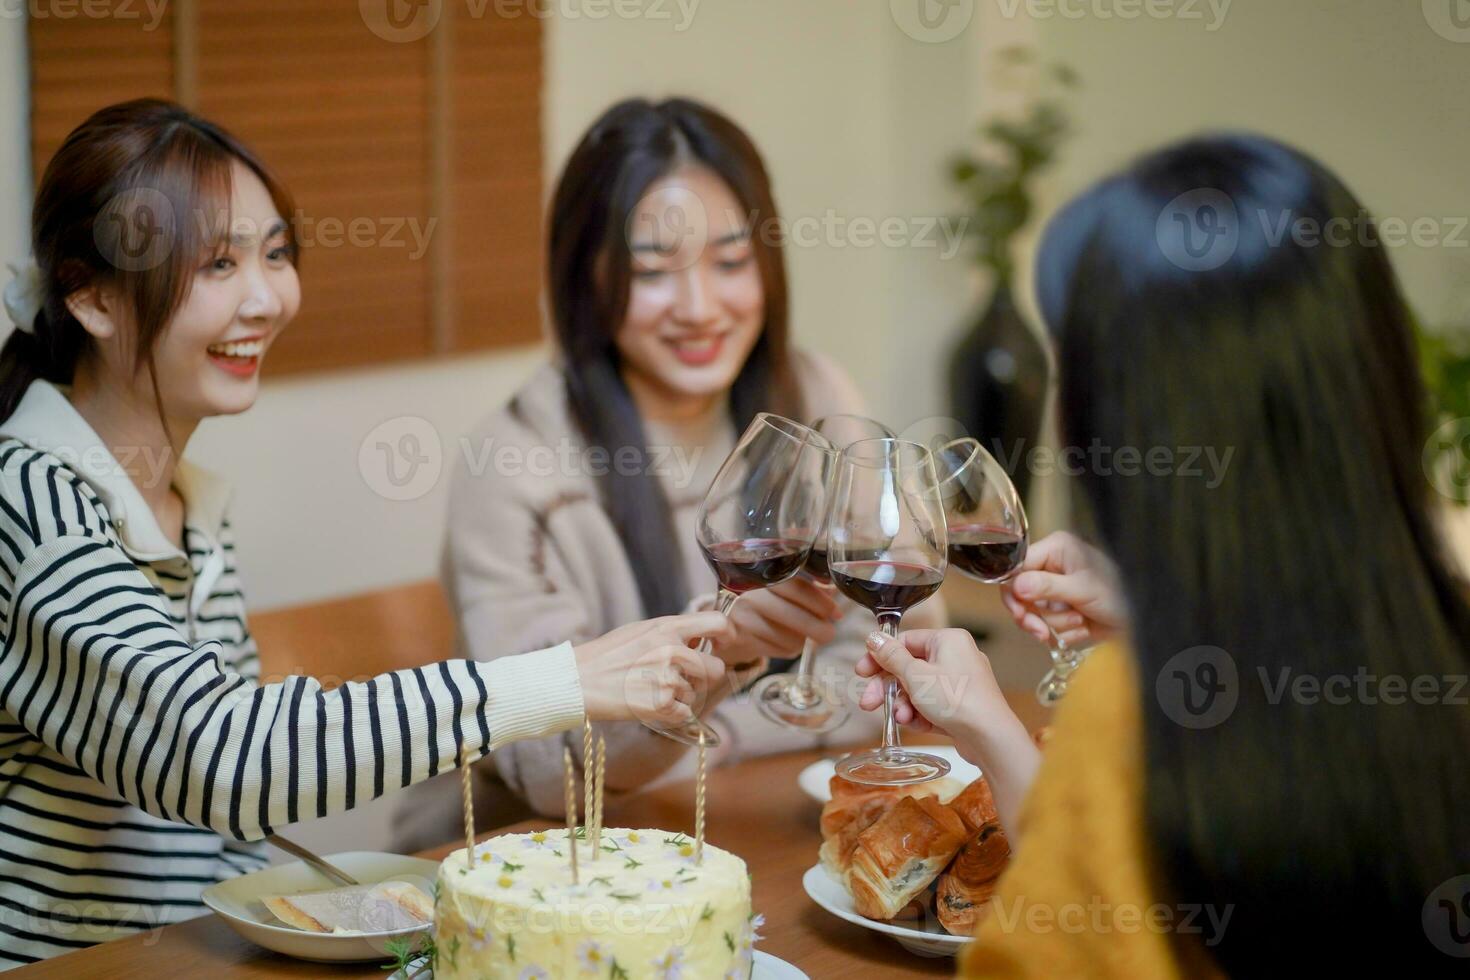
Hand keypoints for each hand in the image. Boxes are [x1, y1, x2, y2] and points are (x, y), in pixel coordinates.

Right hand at [573, 612, 730, 726]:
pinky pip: (683, 713)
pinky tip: (648, 704)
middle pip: (715, 668)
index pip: (717, 623)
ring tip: (649, 689)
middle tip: (678, 679)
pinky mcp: (661, 705)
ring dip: (679, 696)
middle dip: (702, 676)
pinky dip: (670, 714)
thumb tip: (699, 638)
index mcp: (667, 627)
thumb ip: (671, 632)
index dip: (726, 635)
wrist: (578, 681)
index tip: (721, 644)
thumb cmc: (606, 655)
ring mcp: (668, 679)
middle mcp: (672, 651)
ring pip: (695, 693)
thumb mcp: (640, 630)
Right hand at [711, 578, 842, 666]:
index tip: (837, 612)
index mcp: (762, 575)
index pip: (798, 588)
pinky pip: (778, 650)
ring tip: (802, 635)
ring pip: (789, 638)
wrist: (726, 621)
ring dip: (803, 640)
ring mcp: (743, 619)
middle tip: (830, 633)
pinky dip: (789, 649)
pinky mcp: (740, 640)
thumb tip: (836, 589)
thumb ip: (807, 585)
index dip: (821, 602)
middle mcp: (750, 595)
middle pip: (794, 616)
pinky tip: (786, 642)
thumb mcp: (781, 587)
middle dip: (819, 628)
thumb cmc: (761, 601)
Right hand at [857, 628, 1039, 837]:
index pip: (905, 641)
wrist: (990, 737)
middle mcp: (956, 656)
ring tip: (901, 717)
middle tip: (869, 702)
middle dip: (888, 688)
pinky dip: (920, 714)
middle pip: (909, 667)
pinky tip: (915, 724)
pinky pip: (931, 705)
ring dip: (904, 704)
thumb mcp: (915, 676)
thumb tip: (874, 638)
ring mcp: (959, 682)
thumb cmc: (956, 699)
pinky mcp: (961, 705)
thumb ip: (891, 657)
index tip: (862, 672)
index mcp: (948, 640)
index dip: (881, 658)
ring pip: (918, 689)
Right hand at [1000, 531, 1126, 647]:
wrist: (1141, 620)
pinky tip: (1082, 628)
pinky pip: (1047, 624)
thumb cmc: (1119, 595)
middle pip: (1020, 593)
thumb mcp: (1082, 589)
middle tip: (1041, 631)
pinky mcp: (1061, 610)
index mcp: (1056, 549)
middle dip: (1034, 615)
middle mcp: (1052, 566)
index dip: (1014, 592)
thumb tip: (1016, 586)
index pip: (1017, 567)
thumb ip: (1047, 586)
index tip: (1020, 613)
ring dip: (1056, 624)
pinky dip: (1063, 632)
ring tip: (1080, 621)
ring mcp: (1056, 590)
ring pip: (1034, 612)